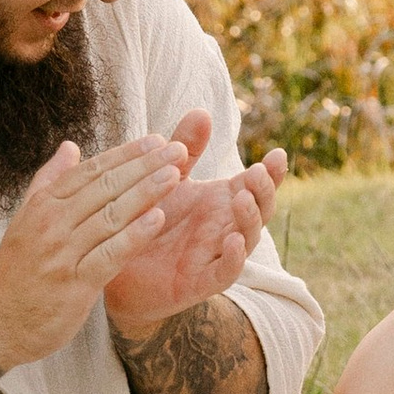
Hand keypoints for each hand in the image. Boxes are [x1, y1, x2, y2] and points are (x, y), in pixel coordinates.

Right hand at [0, 134, 188, 372]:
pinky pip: (110, 254)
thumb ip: (50, 181)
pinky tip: (158, 219)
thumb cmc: (17, 270)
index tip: (155, 140)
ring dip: (146, 192)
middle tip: (177, 149)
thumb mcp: (27, 219)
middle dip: (144, 166)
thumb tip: (69, 147)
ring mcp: (63, 252)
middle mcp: (53, 223)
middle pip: (105, 187)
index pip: (91, 171)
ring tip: (175, 174)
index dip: (125, 154)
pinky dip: (134, 236)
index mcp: (44, 205)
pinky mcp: (74, 283)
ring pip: (110, 215)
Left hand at [103, 107, 290, 335]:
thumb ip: (187, 149)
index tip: (277, 154)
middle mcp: (226, 227)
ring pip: (248, 239)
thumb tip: (202, 111)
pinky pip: (226, 272)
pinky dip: (234, 259)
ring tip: (242, 198)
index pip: (256, 185)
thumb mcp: (167, 178)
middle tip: (258, 172)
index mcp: (222, 201)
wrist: (116, 264)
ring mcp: (217, 254)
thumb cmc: (147, 219)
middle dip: (264, 192)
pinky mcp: (202, 281)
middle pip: (260, 210)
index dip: (272, 173)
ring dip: (249, 219)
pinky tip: (232, 241)